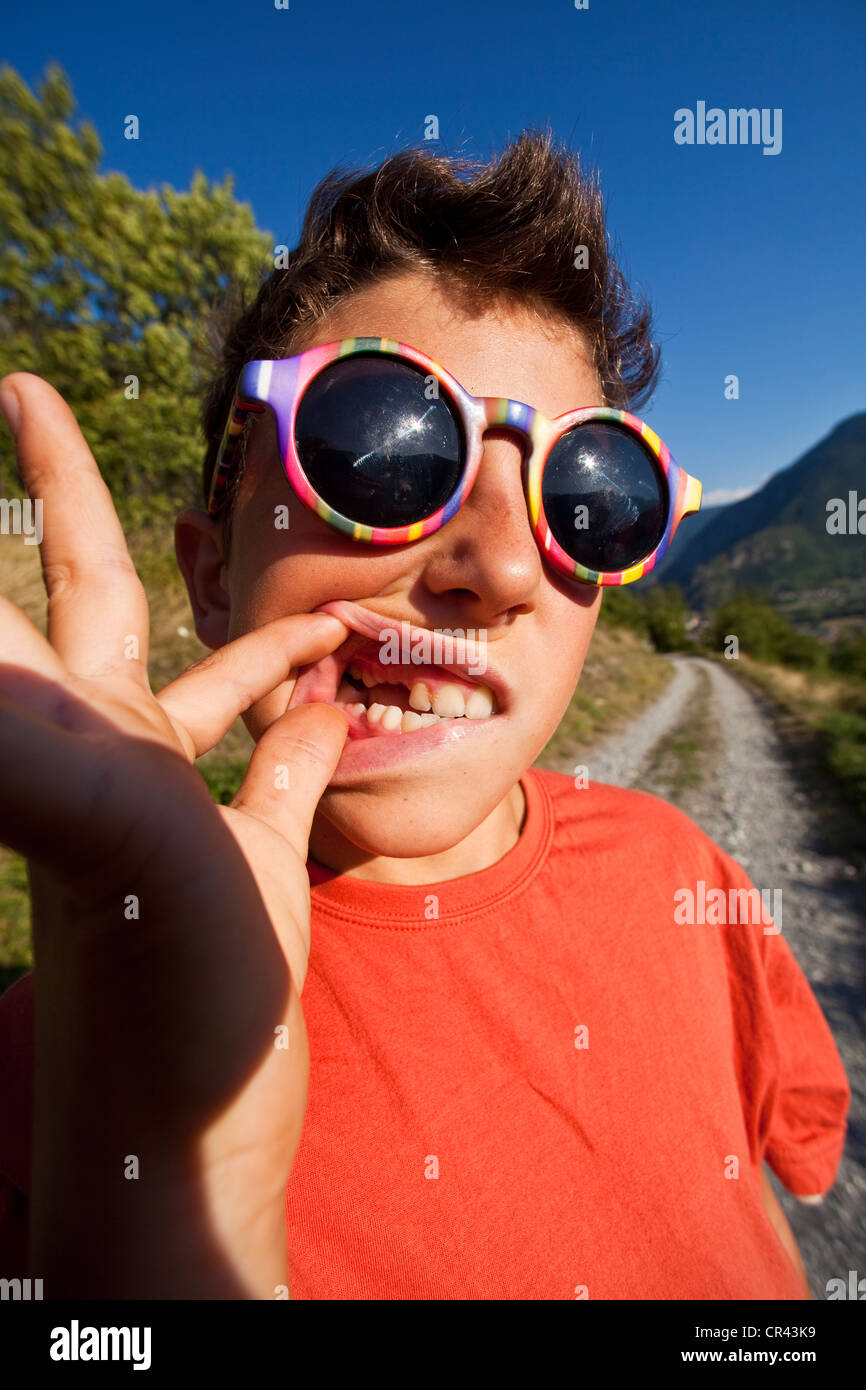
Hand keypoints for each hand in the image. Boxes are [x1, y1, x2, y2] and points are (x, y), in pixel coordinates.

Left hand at [0, 372, 348, 1296]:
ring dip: (251, 626)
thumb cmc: (153, 997)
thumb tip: (29, 653)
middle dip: (68, 497)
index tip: (10, 394)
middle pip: (94, 595)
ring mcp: (156, 804)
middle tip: (25, 396)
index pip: (45, 586)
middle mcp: (99, 753)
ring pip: (199, 678)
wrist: (188, 1135)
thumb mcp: (107, 842)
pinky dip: (297, 727)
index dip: (36, 487)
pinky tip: (340, 703)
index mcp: (73, 730)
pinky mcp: (218, 855)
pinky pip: (264, 762)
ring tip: (314, 582)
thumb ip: (44, 755)